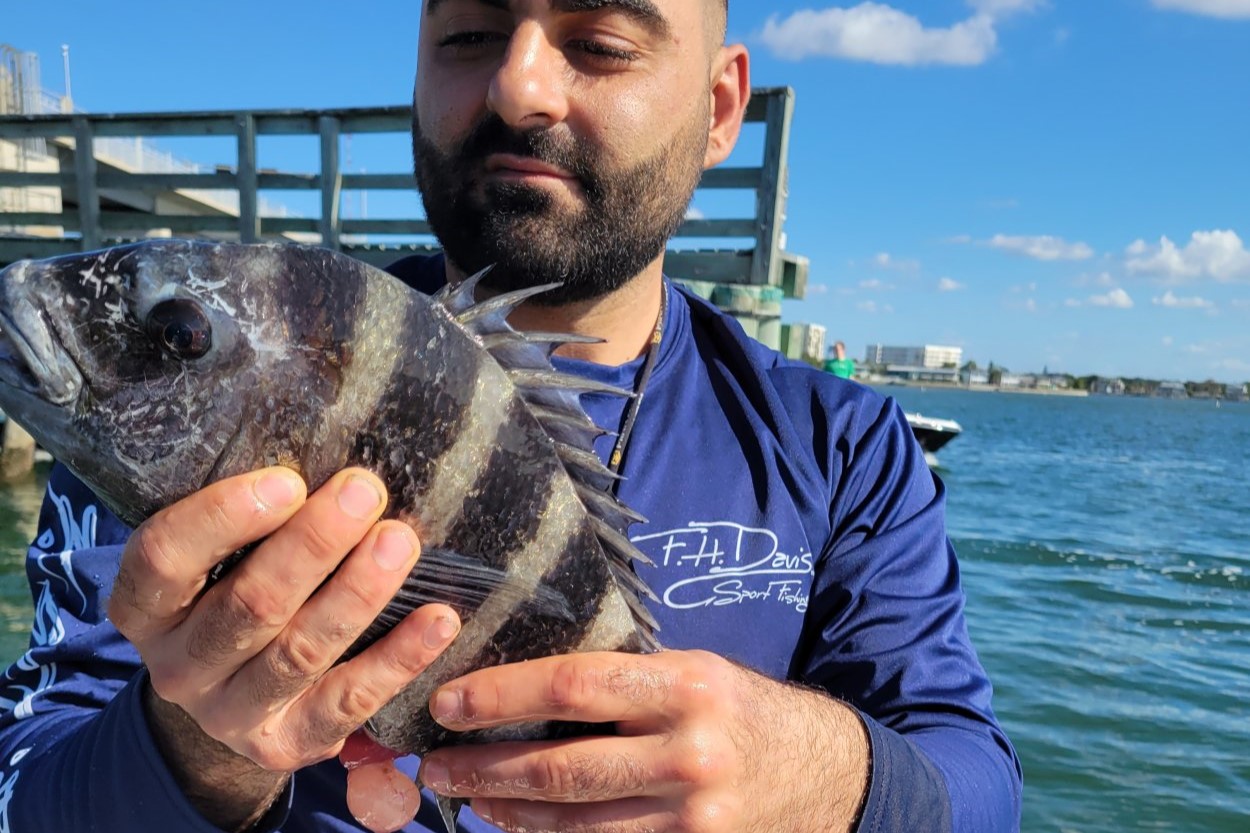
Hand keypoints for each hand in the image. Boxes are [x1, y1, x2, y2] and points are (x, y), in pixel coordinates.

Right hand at [108, 466, 460, 831]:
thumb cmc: (232, 594)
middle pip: (248, 605)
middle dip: (312, 544)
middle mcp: (179, 667)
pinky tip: (439, 619)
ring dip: (357, 592)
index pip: (165, 559)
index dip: (222, 517)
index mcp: (147, 609)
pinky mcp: (287, 745)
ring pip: (300, 652)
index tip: (289, 480)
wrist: (230, 699)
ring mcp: (230, 713)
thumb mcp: (218, 559)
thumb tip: (328, 449)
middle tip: (364, 492)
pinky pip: (348, 702)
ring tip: (401, 541)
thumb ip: (251, 518)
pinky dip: (398, 659)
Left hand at [417, 650, 868, 832]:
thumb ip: (625, 678)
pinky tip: (520, 830)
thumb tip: (525, 680)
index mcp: (686, 686)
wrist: (826, 776)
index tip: (446, 703)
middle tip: (435, 765)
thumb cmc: (743, 711)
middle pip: (562, 769)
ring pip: (574, 826)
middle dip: (484, 770)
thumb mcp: (695, 672)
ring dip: (508, 815)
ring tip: (467, 798)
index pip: (573, 686)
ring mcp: (693, 819)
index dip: (500, 697)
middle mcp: (689, 753)